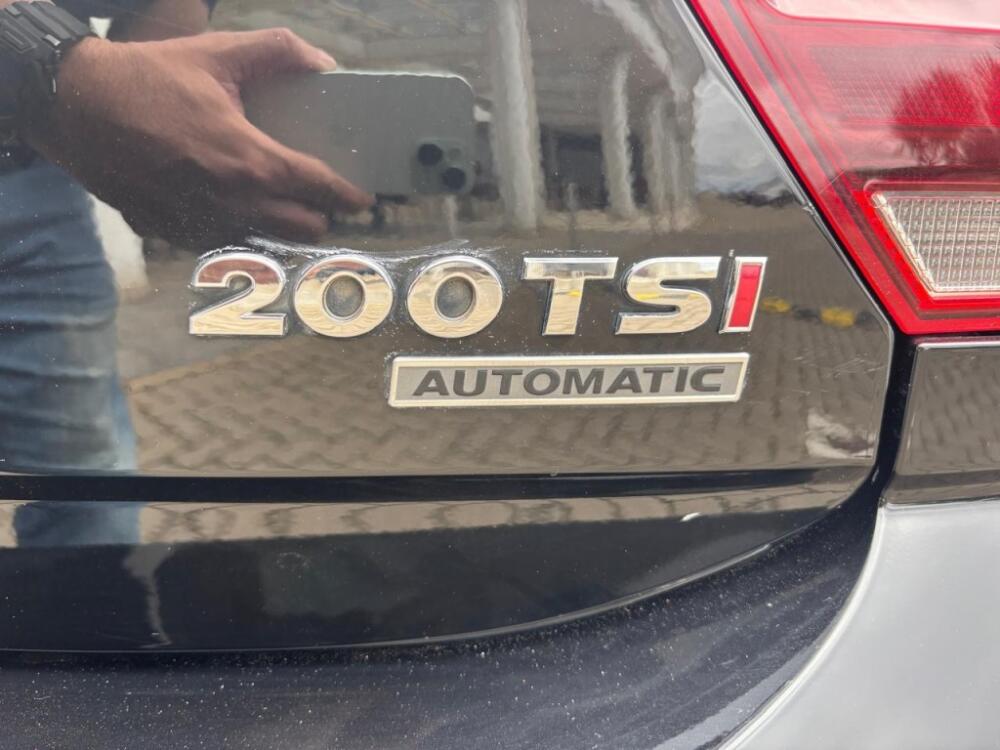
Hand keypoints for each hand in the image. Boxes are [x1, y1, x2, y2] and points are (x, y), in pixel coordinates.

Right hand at [25, 29, 372, 245]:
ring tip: (280, 199)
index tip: (363, 198)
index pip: (319, 189)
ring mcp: (201, 224)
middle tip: (321, 196)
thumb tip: (322, 63)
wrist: (76, 108)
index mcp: (249, 160)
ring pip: (265, 240)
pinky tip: (231, 203)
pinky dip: (237, 227)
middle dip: (320, 214)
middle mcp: (231, 202)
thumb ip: (276, 52)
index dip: (348, 195)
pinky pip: (223, 241)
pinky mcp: (174, 234)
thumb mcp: (216, 53)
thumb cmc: (146, 79)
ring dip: (280, 224)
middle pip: (302, 228)